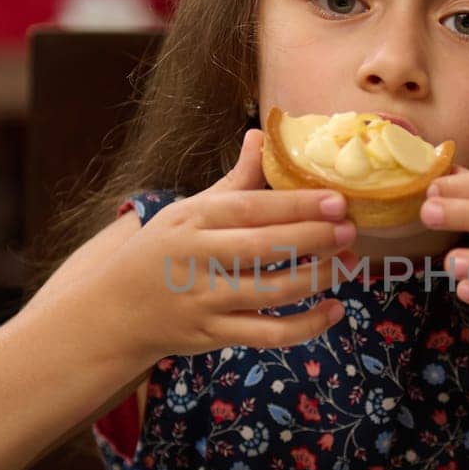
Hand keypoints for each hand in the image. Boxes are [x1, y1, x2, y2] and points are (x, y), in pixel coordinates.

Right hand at [97, 129, 356, 362]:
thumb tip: (261, 135)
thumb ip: (233, 180)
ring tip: (349, 264)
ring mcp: (205, 299)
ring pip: (272, 291)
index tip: (338, 200)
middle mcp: (199, 258)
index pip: (252, 208)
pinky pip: (268, 334)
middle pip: (266, 248)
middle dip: (315, 238)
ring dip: (318, 278)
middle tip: (351, 231)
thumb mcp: (188, 210)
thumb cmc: (161, 251)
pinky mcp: (213, 334)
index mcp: (195, 219)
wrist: (116, 310)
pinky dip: (306, 326)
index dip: (298, 204)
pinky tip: (334, 310)